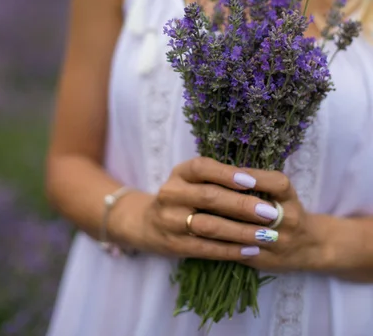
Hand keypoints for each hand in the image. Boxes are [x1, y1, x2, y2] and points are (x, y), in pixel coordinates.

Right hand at [110, 157, 322, 270]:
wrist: (147, 223)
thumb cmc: (182, 196)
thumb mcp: (192, 180)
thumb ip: (217, 178)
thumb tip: (258, 182)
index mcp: (179, 173)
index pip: (202, 168)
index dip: (226, 174)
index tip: (252, 181)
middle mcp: (171, 193)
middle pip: (209, 197)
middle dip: (242, 205)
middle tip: (270, 213)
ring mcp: (170, 220)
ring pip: (209, 225)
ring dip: (241, 231)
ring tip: (267, 235)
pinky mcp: (174, 245)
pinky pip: (206, 248)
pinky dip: (230, 250)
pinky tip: (251, 250)